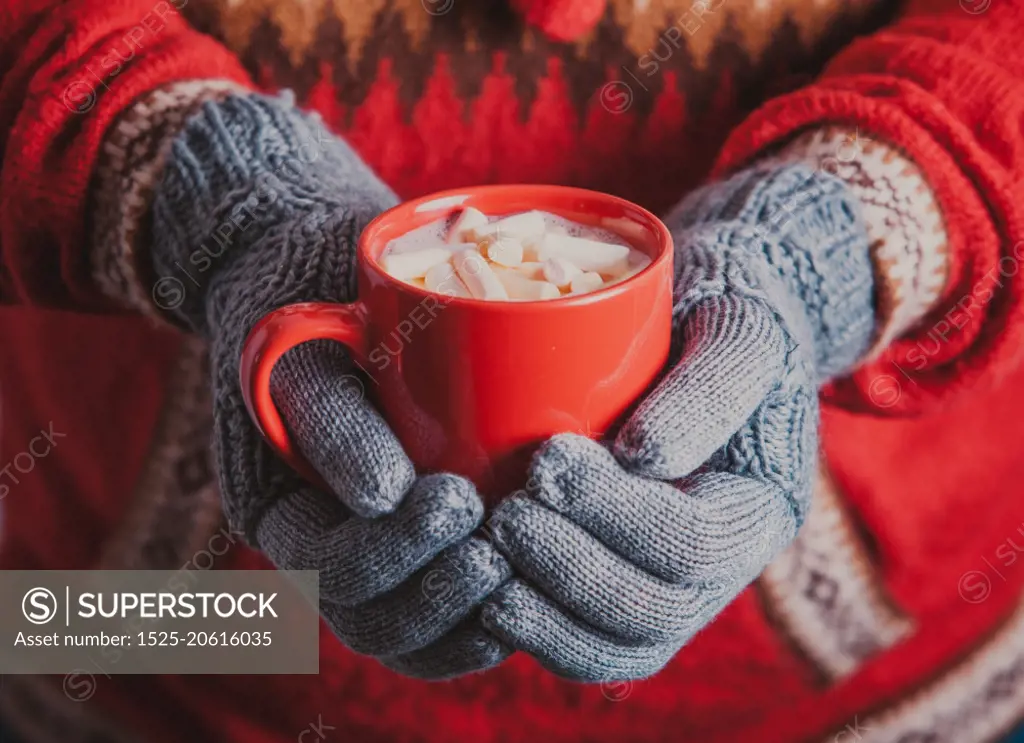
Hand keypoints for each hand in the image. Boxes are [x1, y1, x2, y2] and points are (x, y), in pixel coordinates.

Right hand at [150, 92, 510, 677]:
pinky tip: (541, 585)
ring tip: (524, 568)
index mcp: (286, 510)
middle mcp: (330, 547)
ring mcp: (378, 553)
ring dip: (470, 616)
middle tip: (497, 547)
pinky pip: (454, 614)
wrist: (323, 285)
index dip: (395, 553)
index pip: (329, 571)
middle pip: (374, 622)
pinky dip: (493, 613)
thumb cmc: (311, 307)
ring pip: (416, 635)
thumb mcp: (302, 344)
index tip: (457, 497)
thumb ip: (329, 412)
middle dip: (438, 596)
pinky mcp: (427, 544)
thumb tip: (382, 495)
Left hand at [481, 163, 875, 680]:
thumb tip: (644, 458)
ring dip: (547, 617)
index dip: (619, 514)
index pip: (696, 541)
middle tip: (505, 516)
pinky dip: (536, 632)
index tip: (546, 458)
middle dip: (573, 570)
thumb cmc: (719, 320)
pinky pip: (587, 646)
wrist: (698, 332)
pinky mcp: (620, 591)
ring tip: (485, 561)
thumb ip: (711, 387)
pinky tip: (485, 596)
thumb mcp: (737, 329)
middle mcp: (723, 568)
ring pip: (618, 648)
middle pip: (656, 613)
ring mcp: (672, 589)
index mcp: (761, 508)